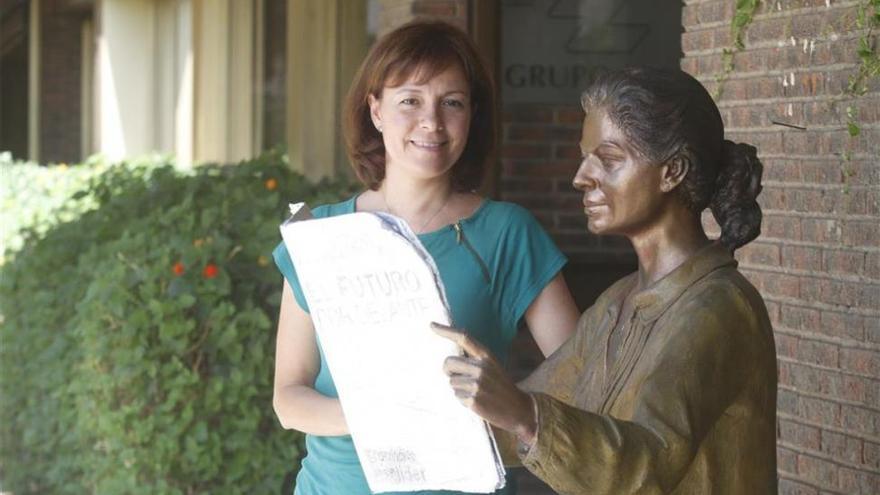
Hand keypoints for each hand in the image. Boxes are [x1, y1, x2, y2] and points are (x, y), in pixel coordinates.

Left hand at [431, 322, 536, 443]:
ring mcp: (476, 384)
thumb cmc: (501, 386)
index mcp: (486, 356)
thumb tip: (448, 359)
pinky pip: (456, 396)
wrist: (519, 409)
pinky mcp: (472, 400)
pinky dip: (463, 400)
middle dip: (449, 371)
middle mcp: (480, 367)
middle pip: (448, 363)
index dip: (445, 331)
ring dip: (459, 388)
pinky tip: (477, 402)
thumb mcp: (492, 366)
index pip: (463, 338)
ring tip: (476, 392)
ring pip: (451, 382)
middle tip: (460, 378)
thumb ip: (474, 360)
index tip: (431, 325)